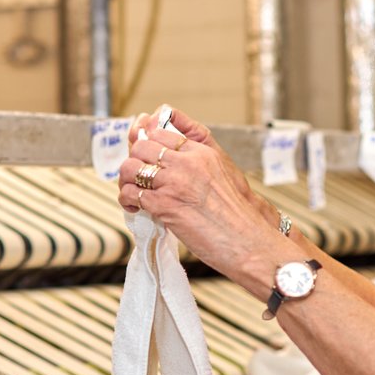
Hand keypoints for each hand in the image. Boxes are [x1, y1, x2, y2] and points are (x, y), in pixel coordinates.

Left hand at [117, 106, 283, 292]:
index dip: (146, 140)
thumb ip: (200, 161)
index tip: (143, 153)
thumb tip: (177, 161)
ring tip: (133, 191)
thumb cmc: (238, 215)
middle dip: (134, 159)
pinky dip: (127, 200)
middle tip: (136, 175)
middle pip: (142, 146)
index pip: (162, 132)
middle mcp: (187, 163)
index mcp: (202, 153)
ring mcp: (174, 183)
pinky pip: (131, 194)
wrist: (248, 242)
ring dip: (126, 180)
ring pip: (131, 168)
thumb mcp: (224, 174)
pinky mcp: (164, 205)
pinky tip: (135, 207)